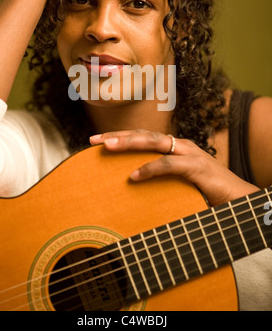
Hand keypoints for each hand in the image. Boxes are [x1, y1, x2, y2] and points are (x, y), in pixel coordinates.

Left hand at [90, 129, 259, 205]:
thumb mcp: (180, 182)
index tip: (97, 140)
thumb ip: (161, 178)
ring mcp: (189, 153)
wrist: (238, 198)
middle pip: (144, 135)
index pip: (143, 137)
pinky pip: (168, 165)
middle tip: (94, 139)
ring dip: (129, 143)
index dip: (120, 136)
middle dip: (118, 135)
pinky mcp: (196, 167)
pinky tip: (134, 176)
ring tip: (107, 146)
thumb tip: (132, 183)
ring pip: (154, 142)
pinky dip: (150, 169)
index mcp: (175, 147)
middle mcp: (180, 145)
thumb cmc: (207, 191)